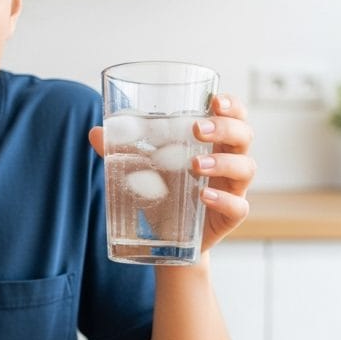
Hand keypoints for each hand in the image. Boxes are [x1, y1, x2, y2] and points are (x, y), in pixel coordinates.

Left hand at [88, 94, 254, 250]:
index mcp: (212, 143)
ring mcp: (233, 189)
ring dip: (222, 162)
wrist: (168, 239)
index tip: (216, 100)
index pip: (235, 117)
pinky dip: (223, 199)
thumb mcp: (142, 169)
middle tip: (198, 129)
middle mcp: (229, 162)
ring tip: (194, 164)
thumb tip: (95, 132)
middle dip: (226, 128)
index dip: (232, 106)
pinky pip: (238, 206)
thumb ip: (122, 151)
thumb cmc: (163, 193)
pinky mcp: (230, 216)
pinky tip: (204, 196)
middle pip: (244, 136)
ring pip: (245, 167)